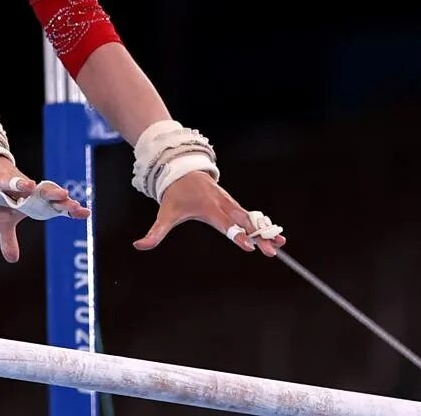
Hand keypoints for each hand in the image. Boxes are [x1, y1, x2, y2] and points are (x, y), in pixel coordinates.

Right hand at [0, 154, 86, 263]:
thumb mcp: (3, 221)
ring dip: (50, 191)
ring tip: (64, 194)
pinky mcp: (1, 179)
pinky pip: (12, 181)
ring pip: (36, 187)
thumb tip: (12, 259)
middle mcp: (29, 192)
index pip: (55, 207)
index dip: (70, 210)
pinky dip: (21, 184)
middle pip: (51, 196)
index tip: (86, 213)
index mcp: (33, 202)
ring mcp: (17, 184)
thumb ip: (10, 239)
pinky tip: (29, 186)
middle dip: (64, 202)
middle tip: (76, 206)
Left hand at [132, 172, 285, 255]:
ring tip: (282, 242)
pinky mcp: (234, 205)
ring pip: (251, 218)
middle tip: (272, 250)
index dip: (236, 235)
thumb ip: (154, 232)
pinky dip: (263, 224)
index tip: (248, 246)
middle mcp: (223, 206)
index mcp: (208, 209)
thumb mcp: (164, 214)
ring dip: (266, 230)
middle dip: (258, 236)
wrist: (183, 171)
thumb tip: (138, 245)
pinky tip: (277, 235)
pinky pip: (251, 215)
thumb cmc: (175, 196)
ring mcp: (231, 204)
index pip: (224, 224)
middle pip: (243, 223)